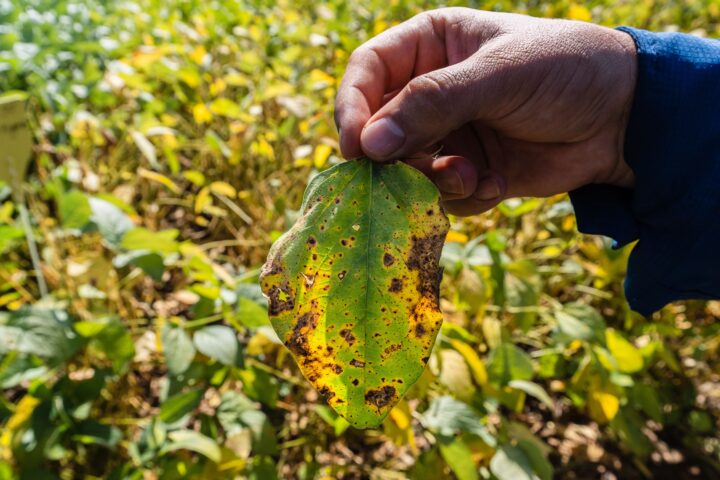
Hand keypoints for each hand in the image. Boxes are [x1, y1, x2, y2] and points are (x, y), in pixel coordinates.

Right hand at [335, 8, 636, 214]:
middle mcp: (429, 91)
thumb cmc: (565, 71)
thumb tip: (370, 144)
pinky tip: (498, 184)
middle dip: (400, 158)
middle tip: (433, 168)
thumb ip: (433, 103)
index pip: (367, 73)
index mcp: (429, 47)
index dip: (353, 109)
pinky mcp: (466, 170)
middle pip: (379, 130)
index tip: (357, 148)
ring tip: (474, 177)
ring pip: (405, 170)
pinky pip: (439, 195)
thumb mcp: (499, 75)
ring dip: (434, 182)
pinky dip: (464, 196)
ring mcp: (446, 133)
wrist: (623, 119)